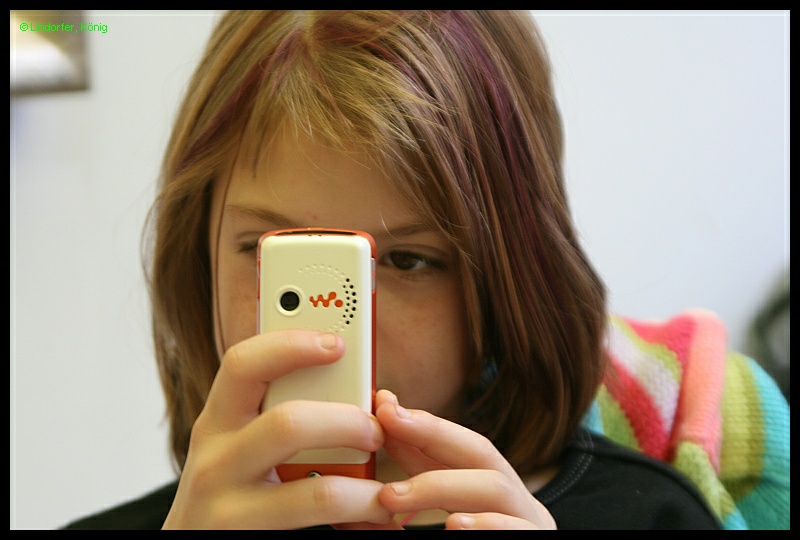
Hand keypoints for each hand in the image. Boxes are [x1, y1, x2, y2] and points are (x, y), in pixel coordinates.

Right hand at [162, 330, 391, 528]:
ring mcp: (226, 506)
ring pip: (316, 491)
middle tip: (376, 431)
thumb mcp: (237, 445)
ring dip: (364, 490)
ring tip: (386, 491)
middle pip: (288, 423)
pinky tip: (375, 516)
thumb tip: (348, 382)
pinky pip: (319, 524)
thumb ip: (275, 411)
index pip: (243, 364)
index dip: (291, 345)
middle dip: (346, 422)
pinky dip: (359, 518)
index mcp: (216, 421)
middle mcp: (214, 460)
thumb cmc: (232, 491)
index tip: (338, 342)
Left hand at [374, 389, 556, 529]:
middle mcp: (518, 502)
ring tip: (393, 497)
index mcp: (494, 490)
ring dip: (441, 485)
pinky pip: (516, 532)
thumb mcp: (438, 515)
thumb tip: (377, 436)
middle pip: (483, 453)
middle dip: (433, 434)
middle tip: (387, 425)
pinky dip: (486, 527)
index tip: (382, 405)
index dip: (422, 421)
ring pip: (497, 488)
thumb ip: (412, 484)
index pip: (459, 443)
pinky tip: (455, 526)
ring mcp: (531, 527)